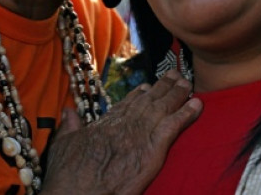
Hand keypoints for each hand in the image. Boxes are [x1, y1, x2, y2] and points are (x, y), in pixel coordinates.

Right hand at [40, 70, 201, 194]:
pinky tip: (198, 105)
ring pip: (164, 107)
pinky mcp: (154, 148)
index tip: (148, 86)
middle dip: (164, 87)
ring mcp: (141, 133)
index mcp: (107, 122)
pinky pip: (175, 126)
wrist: (79, 192)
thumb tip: (68, 112)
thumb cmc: (68, 174)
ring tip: (188, 85)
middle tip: (175, 76)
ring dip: (178, 94)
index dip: (141, 93)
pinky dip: (187, 114)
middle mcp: (126, 122)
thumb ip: (70, 126)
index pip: (128, 103)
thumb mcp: (63, 145)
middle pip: (150, 100)